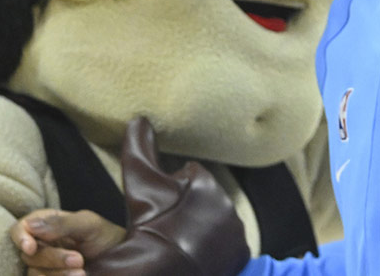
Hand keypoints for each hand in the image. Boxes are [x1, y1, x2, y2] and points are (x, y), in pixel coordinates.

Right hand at [12, 208, 123, 275]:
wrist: (121, 259)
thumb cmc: (103, 236)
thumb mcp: (88, 224)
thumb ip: (61, 223)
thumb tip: (30, 225)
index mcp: (46, 224)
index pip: (20, 229)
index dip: (21, 238)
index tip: (31, 247)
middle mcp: (41, 245)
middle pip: (30, 255)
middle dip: (54, 259)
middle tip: (79, 260)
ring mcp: (44, 266)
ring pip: (35, 273)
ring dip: (57, 275)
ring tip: (83, 273)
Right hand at [91, 116, 249, 275]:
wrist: (164, 270)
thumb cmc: (151, 224)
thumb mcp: (141, 182)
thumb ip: (140, 147)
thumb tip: (139, 118)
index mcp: (205, 180)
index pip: (189, 175)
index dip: (171, 191)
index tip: (162, 207)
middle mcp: (227, 200)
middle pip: (203, 197)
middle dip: (189, 207)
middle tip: (170, 224)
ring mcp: (236, 228)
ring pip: (215, 220)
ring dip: (202, 227)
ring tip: (181, 240)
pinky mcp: (240, 252)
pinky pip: (227, 244)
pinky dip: (215, 248)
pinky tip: (198, 254)